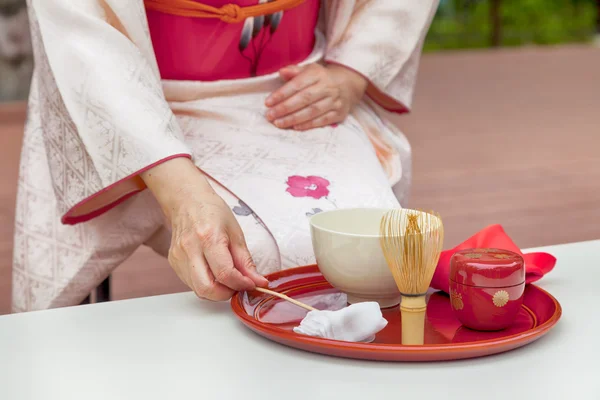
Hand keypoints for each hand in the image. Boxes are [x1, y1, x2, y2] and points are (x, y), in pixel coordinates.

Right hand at [141, 157, 267, 300]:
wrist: (188, 201)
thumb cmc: (213, 212)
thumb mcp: (236, 233)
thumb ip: (246, 261)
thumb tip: (257, 281)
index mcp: (208, 238)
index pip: (224, 273)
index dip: (241, 284)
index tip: (251, 283)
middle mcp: (190, 249)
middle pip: (207, 288)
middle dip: (226, 294)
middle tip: (237, 286)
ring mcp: (178, 257)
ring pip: (198, 290)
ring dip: (217, 292)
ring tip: (227, 279)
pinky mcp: (173, 262)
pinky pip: (191, 284)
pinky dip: (206, 285)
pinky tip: (213, 273)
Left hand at [265, 63, 367, 130]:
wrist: (348, 85)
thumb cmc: (322, 78)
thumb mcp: (309, 70)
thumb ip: (294, 71)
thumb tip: (281, 72)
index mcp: (317, 74)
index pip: (297, 84)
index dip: (282, 94)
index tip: (268, 102)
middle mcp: (327, 87)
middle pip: (304, 99)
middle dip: (285, 108)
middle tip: (270, 116)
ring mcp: (334, 101)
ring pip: (312, 111)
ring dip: (293, 119)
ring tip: (279, 123)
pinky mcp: (339, 113)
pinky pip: (322, 121)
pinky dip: (308, 125)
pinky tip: (295, 127)